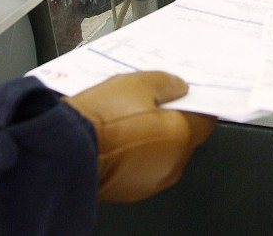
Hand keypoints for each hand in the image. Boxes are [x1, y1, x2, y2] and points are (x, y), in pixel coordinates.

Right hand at [63, 71, 214, 202]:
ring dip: (155, 139)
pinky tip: (119, 138)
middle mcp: (172, 163)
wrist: (67, 150)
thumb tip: (178, 87)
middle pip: (185, 137)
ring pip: (164, 154)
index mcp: (180, 135)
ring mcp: (152, 180)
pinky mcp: (131, 190)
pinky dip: (138, 155)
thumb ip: (167, 83)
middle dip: (172, 121)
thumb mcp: (138, 83)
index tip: (186, 96)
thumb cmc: (101, 118)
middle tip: (151, 103)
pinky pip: (144, 167)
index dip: (197, 104)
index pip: (205, 119)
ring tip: (129, 119)